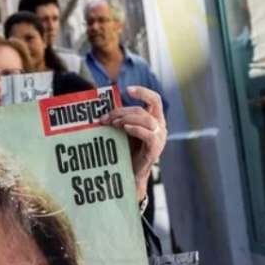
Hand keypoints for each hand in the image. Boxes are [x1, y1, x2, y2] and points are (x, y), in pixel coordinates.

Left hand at [102, 86, 166, 201]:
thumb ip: (121, 119)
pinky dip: (136, 129)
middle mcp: (160, 126)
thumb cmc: (127, 151)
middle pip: (143, 109)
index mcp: (155, 119)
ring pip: (146, 119)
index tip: (127, 90)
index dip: (143, 92)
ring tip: (113, 124)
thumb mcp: (125, 131)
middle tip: (106, 118)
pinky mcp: (155, 148)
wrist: (131, 174)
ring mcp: (159, 137)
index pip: (154, 99)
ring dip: (127, 119)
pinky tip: (125, 128)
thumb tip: (104, 110)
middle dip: (122, 111)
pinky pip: (148, 134)